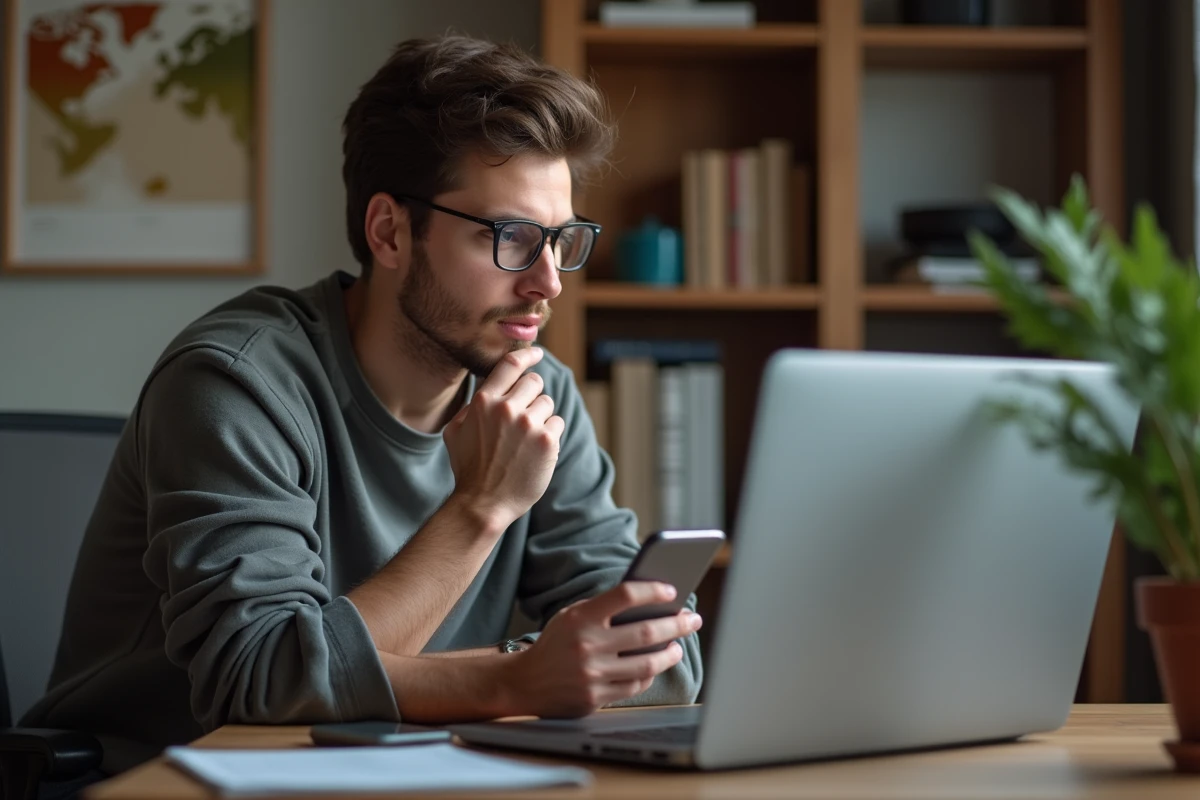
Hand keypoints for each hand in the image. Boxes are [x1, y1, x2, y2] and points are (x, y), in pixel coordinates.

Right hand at [443, 347, 563, 531]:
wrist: (483, 503)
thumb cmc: (468, 468)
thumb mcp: (455, 431)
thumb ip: (472, 406)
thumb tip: (488, 388)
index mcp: (484, 401)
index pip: (511, 365)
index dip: (528, 355)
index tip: (538, 353)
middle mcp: (506, 408)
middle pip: (535, 382)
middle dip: (532, 395)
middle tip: (525, 417)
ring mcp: (528, 424)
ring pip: (547, 403)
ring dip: (541, 417)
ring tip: (526, 440)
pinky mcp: (547, 441)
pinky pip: (557, 423)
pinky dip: (550, 435)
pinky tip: (535, 451)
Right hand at [501, 582, 702, 717]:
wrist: (525, 682)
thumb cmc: (556, 643)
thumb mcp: (572, 616)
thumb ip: (603, 608)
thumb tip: (649, 602)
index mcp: (582, 617)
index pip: (626, 595)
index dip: (653, 591)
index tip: (672, 590)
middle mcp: (588, 645)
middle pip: (646, 631)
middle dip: (677, 624)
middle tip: (693, 619)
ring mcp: (593, 674)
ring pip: (647, 663)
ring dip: (670, 653)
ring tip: (678, 645)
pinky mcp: (595, 697)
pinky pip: (634, 685)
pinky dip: (649, 674)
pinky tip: (655, 665)